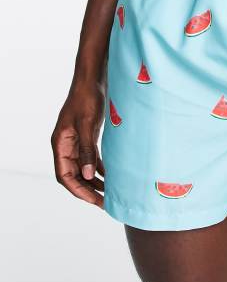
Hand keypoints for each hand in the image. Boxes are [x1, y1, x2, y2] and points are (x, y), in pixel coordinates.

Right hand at [51, 79, 105, 207]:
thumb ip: (87, 149)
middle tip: (104, 202)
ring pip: (83, 168)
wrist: (93, 78)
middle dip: (88, 189)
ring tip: (109, 193)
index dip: (78, 190)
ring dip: (94, 180)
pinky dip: (100, 167)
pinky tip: (111, 175)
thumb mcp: (88, 124)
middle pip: (74, 175)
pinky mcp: (87, 135)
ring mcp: (76, 141)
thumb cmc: (87, 97)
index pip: (65, 175)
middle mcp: (66, 145)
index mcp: (60, 143)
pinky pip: (91, 157)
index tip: (94, 200)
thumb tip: (88, 175)